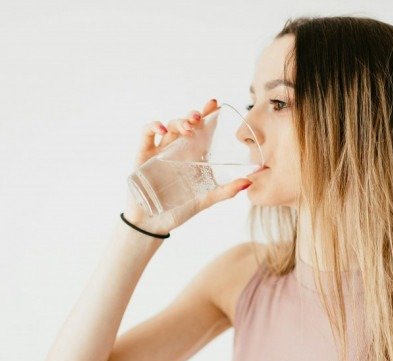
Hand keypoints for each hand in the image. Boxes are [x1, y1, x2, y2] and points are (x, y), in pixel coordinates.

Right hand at [123, 98, 252, 234]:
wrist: (153, 224)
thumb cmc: (178, 210)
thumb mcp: (205, 200)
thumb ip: (225, 191)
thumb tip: (249, 182)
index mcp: (193, 156)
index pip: (202, 130)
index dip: (208, 115)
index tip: (216, 104)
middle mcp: (177, 150)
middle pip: (186, 124)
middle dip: (194, 115)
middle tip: (201, 116)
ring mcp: (160, 151)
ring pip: (169, 126)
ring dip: (179, 122)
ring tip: (188, 127)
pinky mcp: (143, 155)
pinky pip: (146, 134)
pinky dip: (153, 127)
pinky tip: (162, 130)